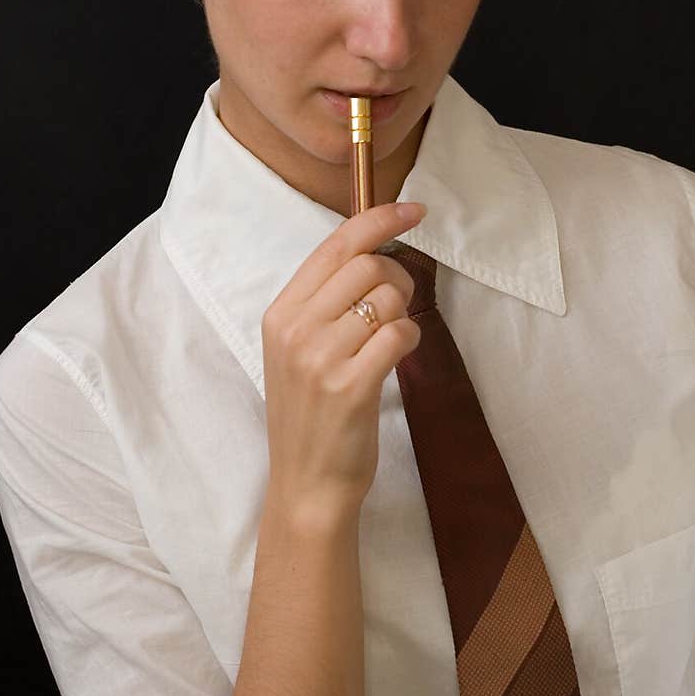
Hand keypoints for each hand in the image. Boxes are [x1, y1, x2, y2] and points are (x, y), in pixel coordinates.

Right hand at [260, 201, 426, 525]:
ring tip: (390, 341)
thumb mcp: (299, 351)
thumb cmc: (311, 414)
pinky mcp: (349, 385)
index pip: (336, 244)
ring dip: (403, 313)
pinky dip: (409, 339)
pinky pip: (399, 333)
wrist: (306, 485)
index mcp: (281, 313)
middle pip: (369, 265)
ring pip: (387, 298)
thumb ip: (325, 303)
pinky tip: (397, 357)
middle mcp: (295, 329)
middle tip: (398, 305)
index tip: (413, 210)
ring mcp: (320, 357)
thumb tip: (374, 253)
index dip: (379, 219)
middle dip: (398, 277)